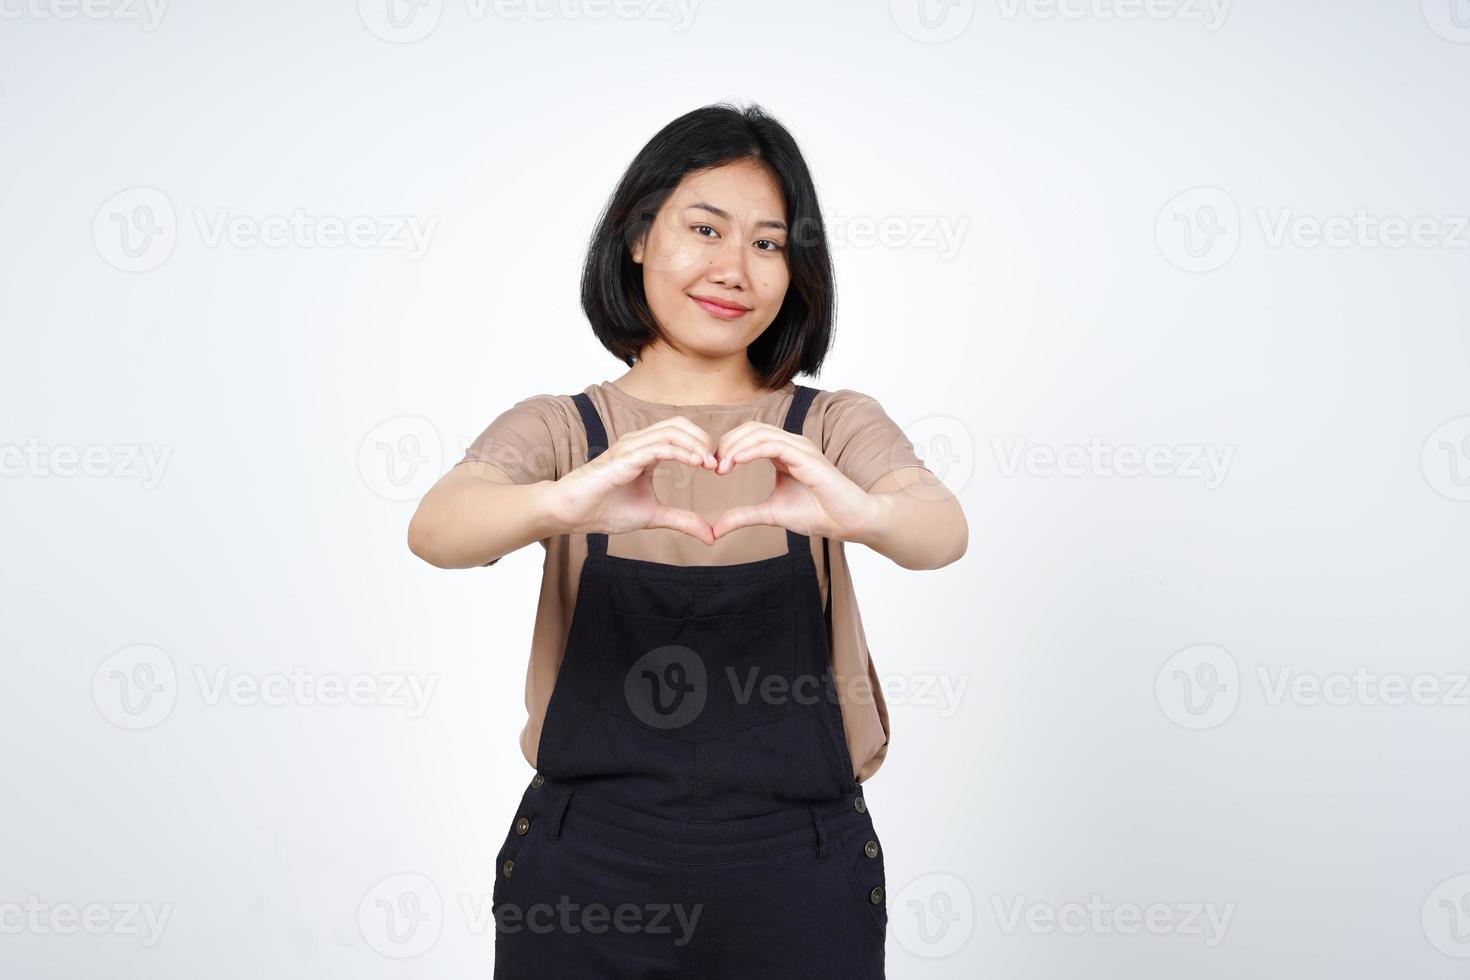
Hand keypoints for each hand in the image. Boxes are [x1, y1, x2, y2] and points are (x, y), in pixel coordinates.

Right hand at [546, 417, 720, 545]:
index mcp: (645, 451)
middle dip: (704, 439)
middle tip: (720, 463)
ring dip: (697, 444)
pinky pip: (659, 446)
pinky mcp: (625, 457)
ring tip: (712, 463)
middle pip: (680, 424)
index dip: (703, 446)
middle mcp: (638, 442)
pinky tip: (698, 463)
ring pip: (672, 430)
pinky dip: (682, 452)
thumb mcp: (653, 517)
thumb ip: (682, 520)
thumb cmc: (604, 510)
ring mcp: (630, 446)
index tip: (719, 468)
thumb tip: (710, 535)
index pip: (681, 434)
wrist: (571, 513)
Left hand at [707, 421, 878, 542]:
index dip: (727, 448)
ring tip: (720, 466)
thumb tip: (715, 529)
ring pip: (759, 433)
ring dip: (735, 446)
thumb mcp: (771, 514)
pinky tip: (736, 461)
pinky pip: (774, 444)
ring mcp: (800, 447)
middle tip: (712, 466)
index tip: (713, 469)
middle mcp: (792, 444)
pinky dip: (751, 450)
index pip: (749, 436)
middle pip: (750, 429)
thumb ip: (744, 516)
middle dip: (727, 444)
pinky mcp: (807, 456)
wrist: (849, 521)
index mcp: (784, 453)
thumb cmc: (819, 514)